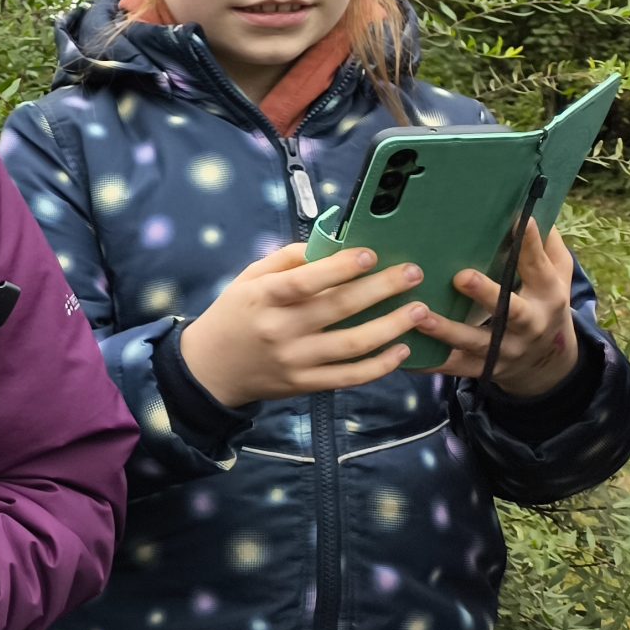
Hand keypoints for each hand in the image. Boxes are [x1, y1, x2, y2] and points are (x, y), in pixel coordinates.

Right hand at [177, 242, 430, 407]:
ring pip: (352, 344)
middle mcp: (280, 329)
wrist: (210, 369)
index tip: (371, 254)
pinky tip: (401, 350)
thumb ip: (285, 261)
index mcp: (263, 298)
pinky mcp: (305, 384)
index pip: (305, 281)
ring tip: (419, 310)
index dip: (340, 268)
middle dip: (382, 288)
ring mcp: (294, 360)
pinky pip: (349, 376)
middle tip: (413, 273)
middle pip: (338, 308)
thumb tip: (330, 245)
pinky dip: (379, 365)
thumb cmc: (234, 315)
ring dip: (391, 326)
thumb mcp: (248, 279)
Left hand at [412, 219, 579, 396]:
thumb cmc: (544, 305)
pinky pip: (452, 366)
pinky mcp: (481, 368)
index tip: (519, 220)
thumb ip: (548, 247)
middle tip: (461, 276)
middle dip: (486, 294)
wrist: (548, 366)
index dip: (529, 244)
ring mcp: (503, 349)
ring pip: (474, 341)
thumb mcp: (558, 277)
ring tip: (419, 315)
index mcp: (546, 295)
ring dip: (446, 330)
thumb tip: (536, 209)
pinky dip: (428, 362)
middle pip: (509, 310)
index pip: (538, 267)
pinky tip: (402, 352)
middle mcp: (527, 324)